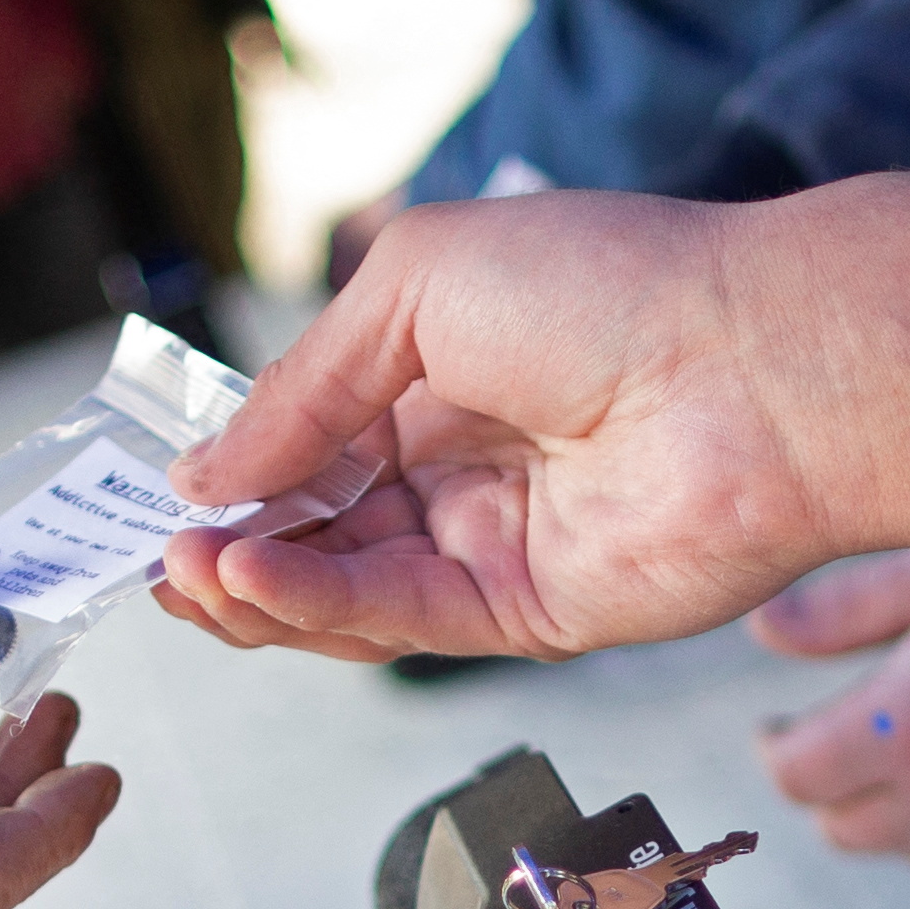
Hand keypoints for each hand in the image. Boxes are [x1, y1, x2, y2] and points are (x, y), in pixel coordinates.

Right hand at [149, 172, 909, 664]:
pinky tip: (250, 575)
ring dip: (260, 586)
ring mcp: (498, 545)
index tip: (157, 492)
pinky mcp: (532, 616)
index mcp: (442, 372)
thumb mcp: (418, 289)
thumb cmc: (609, 286)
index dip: (235, 470)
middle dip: (231, 544)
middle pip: (320, 528)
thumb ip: (305, 388)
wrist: (757, 366)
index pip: (312, 439)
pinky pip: (406, 622)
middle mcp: (466, 465)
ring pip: (350, 590)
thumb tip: (203, 471)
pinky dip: (321, 606)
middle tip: (152, 556)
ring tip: (187, 570)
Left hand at [753, 548, 909, 861]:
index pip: (796, 775)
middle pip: (841, 825)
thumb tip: (764, 633)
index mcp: (906, 727)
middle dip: (826, 782)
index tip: (778, 723)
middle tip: (834, 735)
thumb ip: (848, 609)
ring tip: (900, 744)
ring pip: (903, 844)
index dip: (777, 748)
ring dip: (885, 803)